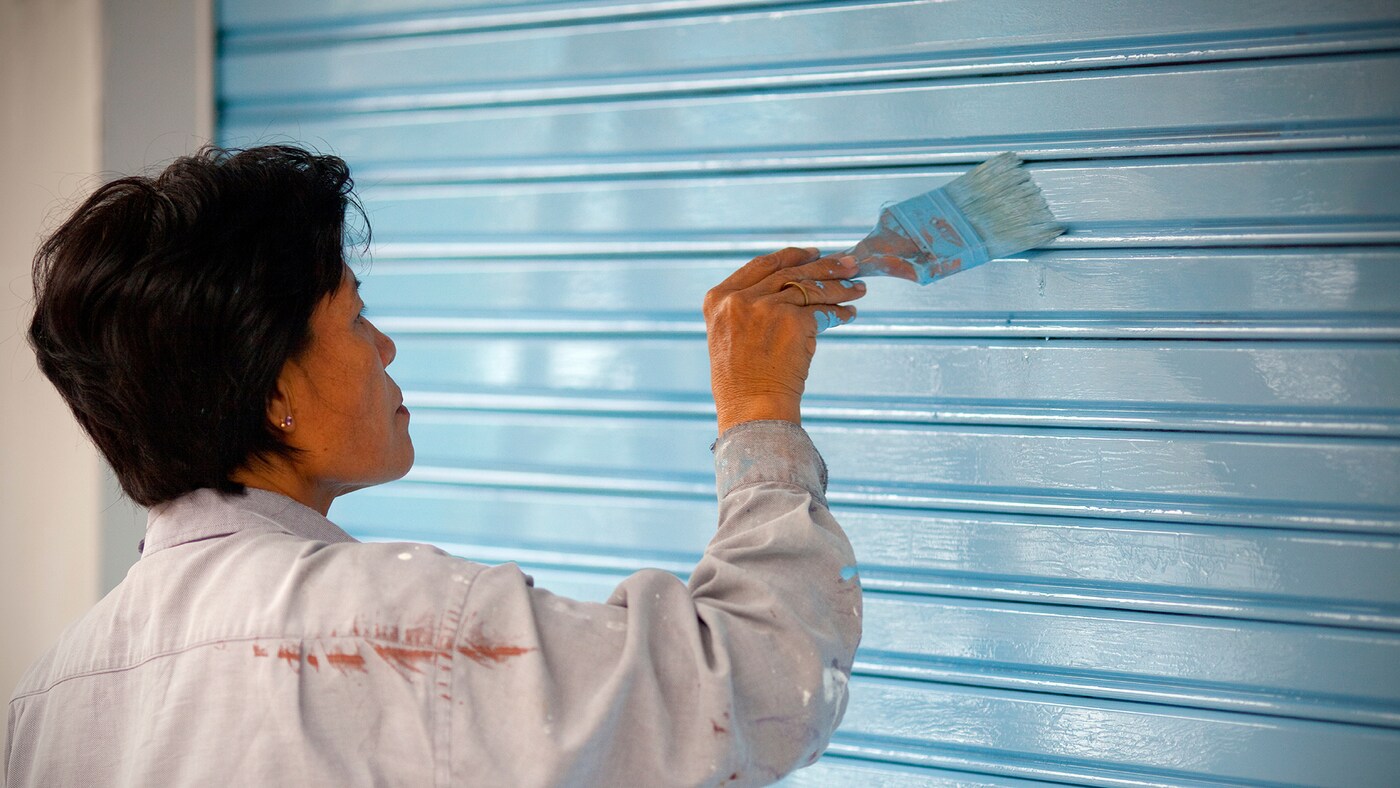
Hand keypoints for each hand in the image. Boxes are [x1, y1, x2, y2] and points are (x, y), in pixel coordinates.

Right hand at [703, 247, 865, 434]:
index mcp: (718, 299)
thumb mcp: (729, 336)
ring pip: (810, 288)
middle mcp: (739, 299)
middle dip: (824, 266)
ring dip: (839, 287)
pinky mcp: (792, 321)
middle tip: (849, 264)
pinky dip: (839, 311)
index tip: (814, 253)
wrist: (752, 410)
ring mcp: (766, 307)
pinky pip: (822, 310)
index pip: (761, 265)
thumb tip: (788, 288)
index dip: (791, 256)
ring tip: (858, 288)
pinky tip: (849, 314)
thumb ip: (747, 309)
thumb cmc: (741, 383)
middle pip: (790, 272)